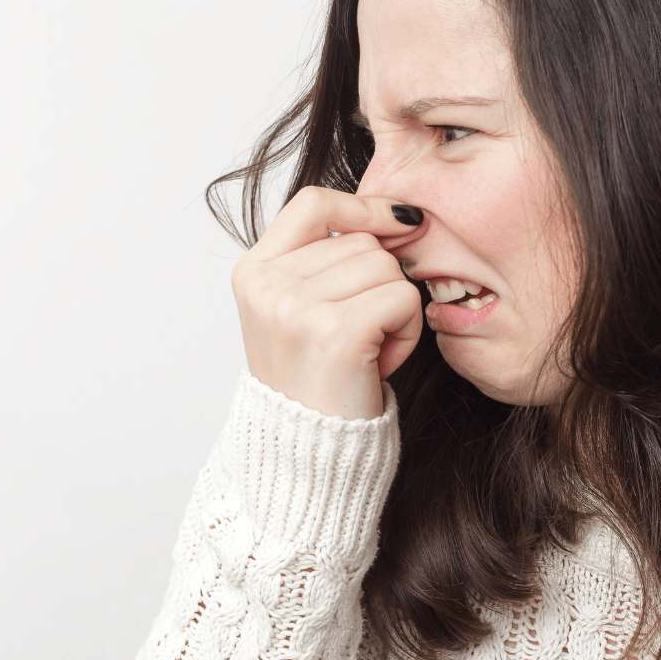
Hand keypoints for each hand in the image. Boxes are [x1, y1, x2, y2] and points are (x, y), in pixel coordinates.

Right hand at [231, 186, 424, 419]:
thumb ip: (328, 260)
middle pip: (362, 241)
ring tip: (366, 350)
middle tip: (359, 335)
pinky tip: (379, 362)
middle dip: (380, 283)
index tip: (399, 221)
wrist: (306, 457)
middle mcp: (267, 284)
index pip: (314, 203)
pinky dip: (407, 330)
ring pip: (387, 267)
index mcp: (253, 272)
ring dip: (396, 310)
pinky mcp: (334, 331)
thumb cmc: (316, 384)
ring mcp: (295, 306)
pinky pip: (403, 297)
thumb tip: (402, 216)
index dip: (363, 206)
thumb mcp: (300, 311)